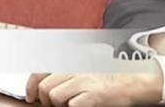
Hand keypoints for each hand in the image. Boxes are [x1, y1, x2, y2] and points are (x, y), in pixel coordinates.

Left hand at [25, 68, 162, 106]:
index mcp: (68, 63)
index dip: (30, 86)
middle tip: (53, 105)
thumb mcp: (81, 70)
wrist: (133, 81)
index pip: (39, 72)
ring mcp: (83, 81)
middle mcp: (73, 69)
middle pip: (44, 87)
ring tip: (69, 105)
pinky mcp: (93, 95)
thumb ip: (63, 75)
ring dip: (58, 105)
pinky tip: (81, 105)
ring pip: (54, 96)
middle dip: (45, 100)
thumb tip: (41, 87)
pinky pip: (72, 104)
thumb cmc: (107, 78)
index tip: (30, 96)